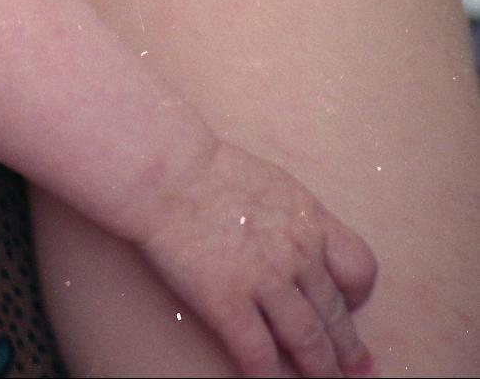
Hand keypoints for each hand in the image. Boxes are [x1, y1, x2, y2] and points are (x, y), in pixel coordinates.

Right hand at [136, 135, 376, 378]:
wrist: (168, 172)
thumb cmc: (210, 170)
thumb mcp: (273, 184)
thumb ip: (293, 217)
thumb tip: (300, 240)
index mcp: (310, 220)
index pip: (359, 267)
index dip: (357, 293)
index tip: (350, 306)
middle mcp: (298, 253)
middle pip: (336, 314)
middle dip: (348, 348)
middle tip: (358, 367)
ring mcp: (266, 281)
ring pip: (308, 340)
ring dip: (321, 369)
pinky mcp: (229, 304)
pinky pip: (258, 353)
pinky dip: (268, 376)